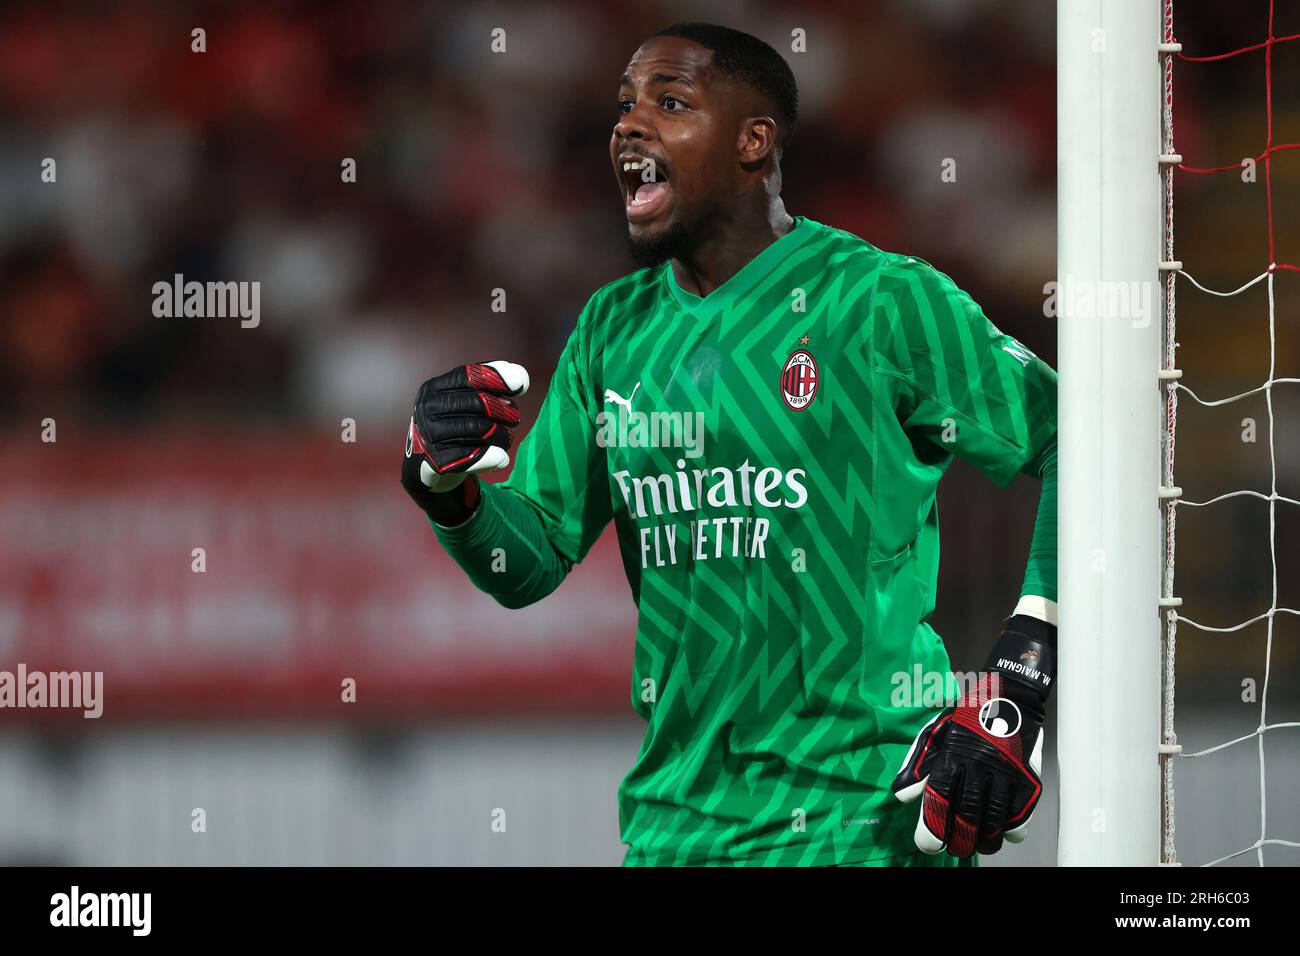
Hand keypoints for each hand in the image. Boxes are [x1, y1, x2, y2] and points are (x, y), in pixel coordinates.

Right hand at [402, 361, 529, 522]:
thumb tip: (519, 374)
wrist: (424, 464)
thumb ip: (487, 384)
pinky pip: (475, 456)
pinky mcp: (436, 461)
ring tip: (508, 439)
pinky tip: (502, 458)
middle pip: (478, 402)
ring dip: (503, 435)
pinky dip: (495, 456)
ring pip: (479, 429)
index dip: (498, 377)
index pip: (469, 376)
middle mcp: (428, 409)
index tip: (522, 383)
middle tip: (515, 419)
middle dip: (505, 410)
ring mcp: (429, 435)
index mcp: (434, 388)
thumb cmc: (452, 425)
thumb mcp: (461, 400)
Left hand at [891, 614, 1053, 856]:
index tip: (928, 844)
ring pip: (995, 823)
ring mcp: (1007, 776)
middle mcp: (980, 768)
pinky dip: (1011, 830)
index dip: (932, 829)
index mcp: (953, 756)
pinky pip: (1020, 816)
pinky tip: (1001, 831)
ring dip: (983, 840)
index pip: (939, 801)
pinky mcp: (1028, 780)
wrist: (1009, 697)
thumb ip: (918, 766)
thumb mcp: (935, 733)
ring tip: (975, 844)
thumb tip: (901, 797)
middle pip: (968, 819)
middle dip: (958, 842)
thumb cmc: (966, 718)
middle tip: (953, 848)